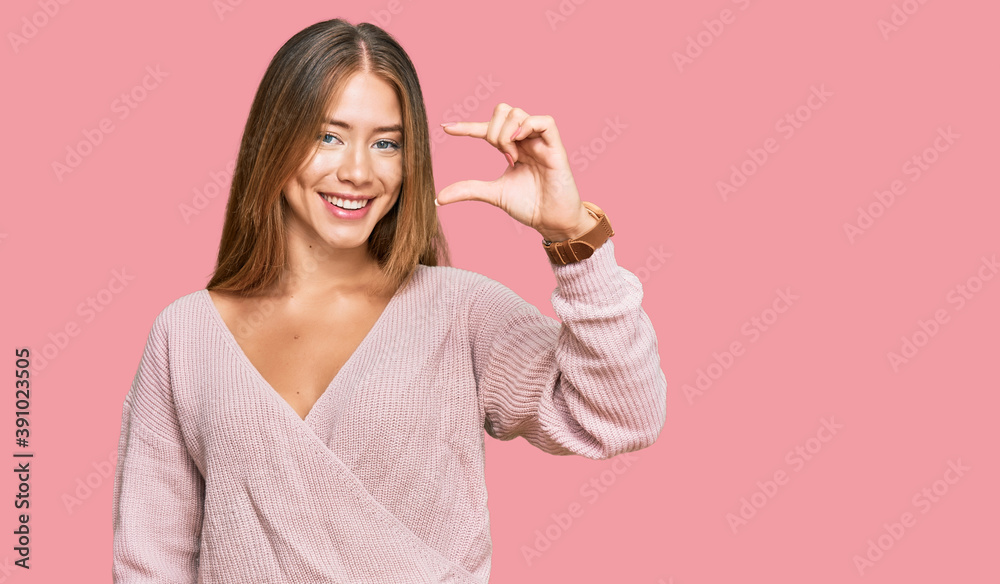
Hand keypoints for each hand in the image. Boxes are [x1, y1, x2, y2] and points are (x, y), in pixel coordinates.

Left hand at [435, 103, 598, 241]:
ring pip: (518, 113)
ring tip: (512, 156)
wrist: (551, 222)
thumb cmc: (529, 206)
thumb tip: (438, 198)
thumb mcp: (493, 194)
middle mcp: (526, 140)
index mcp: (513, 147)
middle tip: (500, 156)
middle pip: (503, 111)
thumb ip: (468, 190)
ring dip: (507, 133)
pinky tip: (519, 142)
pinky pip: (545, 121)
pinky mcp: (556, 148)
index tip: (446, 128)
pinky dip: (528, 125)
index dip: (466, 126)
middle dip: (493, 130)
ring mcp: (541, 142)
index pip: (487, 128)